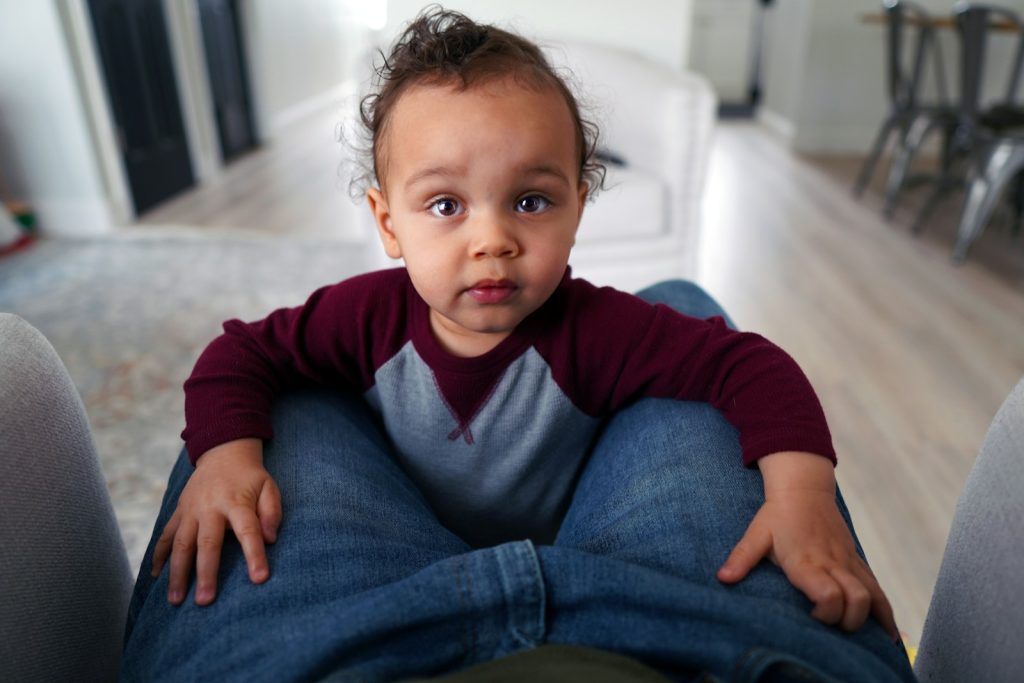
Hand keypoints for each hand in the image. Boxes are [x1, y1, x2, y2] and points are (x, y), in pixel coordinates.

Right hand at [151, 438, 281, 605]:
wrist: (224, 452)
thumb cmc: (251, 477)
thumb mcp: (269, 487)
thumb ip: (272, 512)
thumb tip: (271, 539)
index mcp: (236, 502)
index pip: (248, 531)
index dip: (255, 555)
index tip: (260, 579)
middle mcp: (210, 507)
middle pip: (207, 543)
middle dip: (205, 573)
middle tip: (204, 602)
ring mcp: (190, 510)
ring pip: (181, 544)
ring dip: (177, 572)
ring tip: (175, 600)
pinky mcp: (179, 511)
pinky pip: (166, 535)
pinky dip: (159, 555)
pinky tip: (155, 576)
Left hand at [716, 452, 898, 639]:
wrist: (804, 489)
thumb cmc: (777, 515)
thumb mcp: (756, 534)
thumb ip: (742, 557)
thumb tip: (722, 578)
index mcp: (806, 561)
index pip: (829, 594)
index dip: (826, 613)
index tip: (812, 618)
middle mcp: (832, 564)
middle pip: (858, 600)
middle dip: (850, 623)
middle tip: (832, 630)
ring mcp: (848, 563)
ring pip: (874, 596)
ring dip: (872, 620)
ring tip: (868, 644)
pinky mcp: (856, 561)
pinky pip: (877, 588)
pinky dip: (885, 612)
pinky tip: (888, 633)